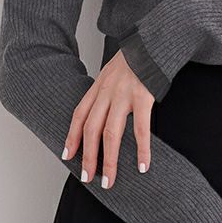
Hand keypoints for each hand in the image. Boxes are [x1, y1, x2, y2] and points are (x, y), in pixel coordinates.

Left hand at [61, 48, 153, 187]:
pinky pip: (141, 129)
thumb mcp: (113, 70)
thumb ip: (106, 89)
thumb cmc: (136, 58)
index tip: (67, 156)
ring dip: (109, 160)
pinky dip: (142, 149)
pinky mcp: (143, 97)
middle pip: (91, 129)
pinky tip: (144, 165)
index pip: (79, 115)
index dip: (72, 136)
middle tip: (87, 177)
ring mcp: (124, 95)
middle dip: (88, 156)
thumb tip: (102, 109)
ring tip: (109, 180)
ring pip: (111, 133)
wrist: (154, 41)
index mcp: (99, 86)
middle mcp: (107, 92)